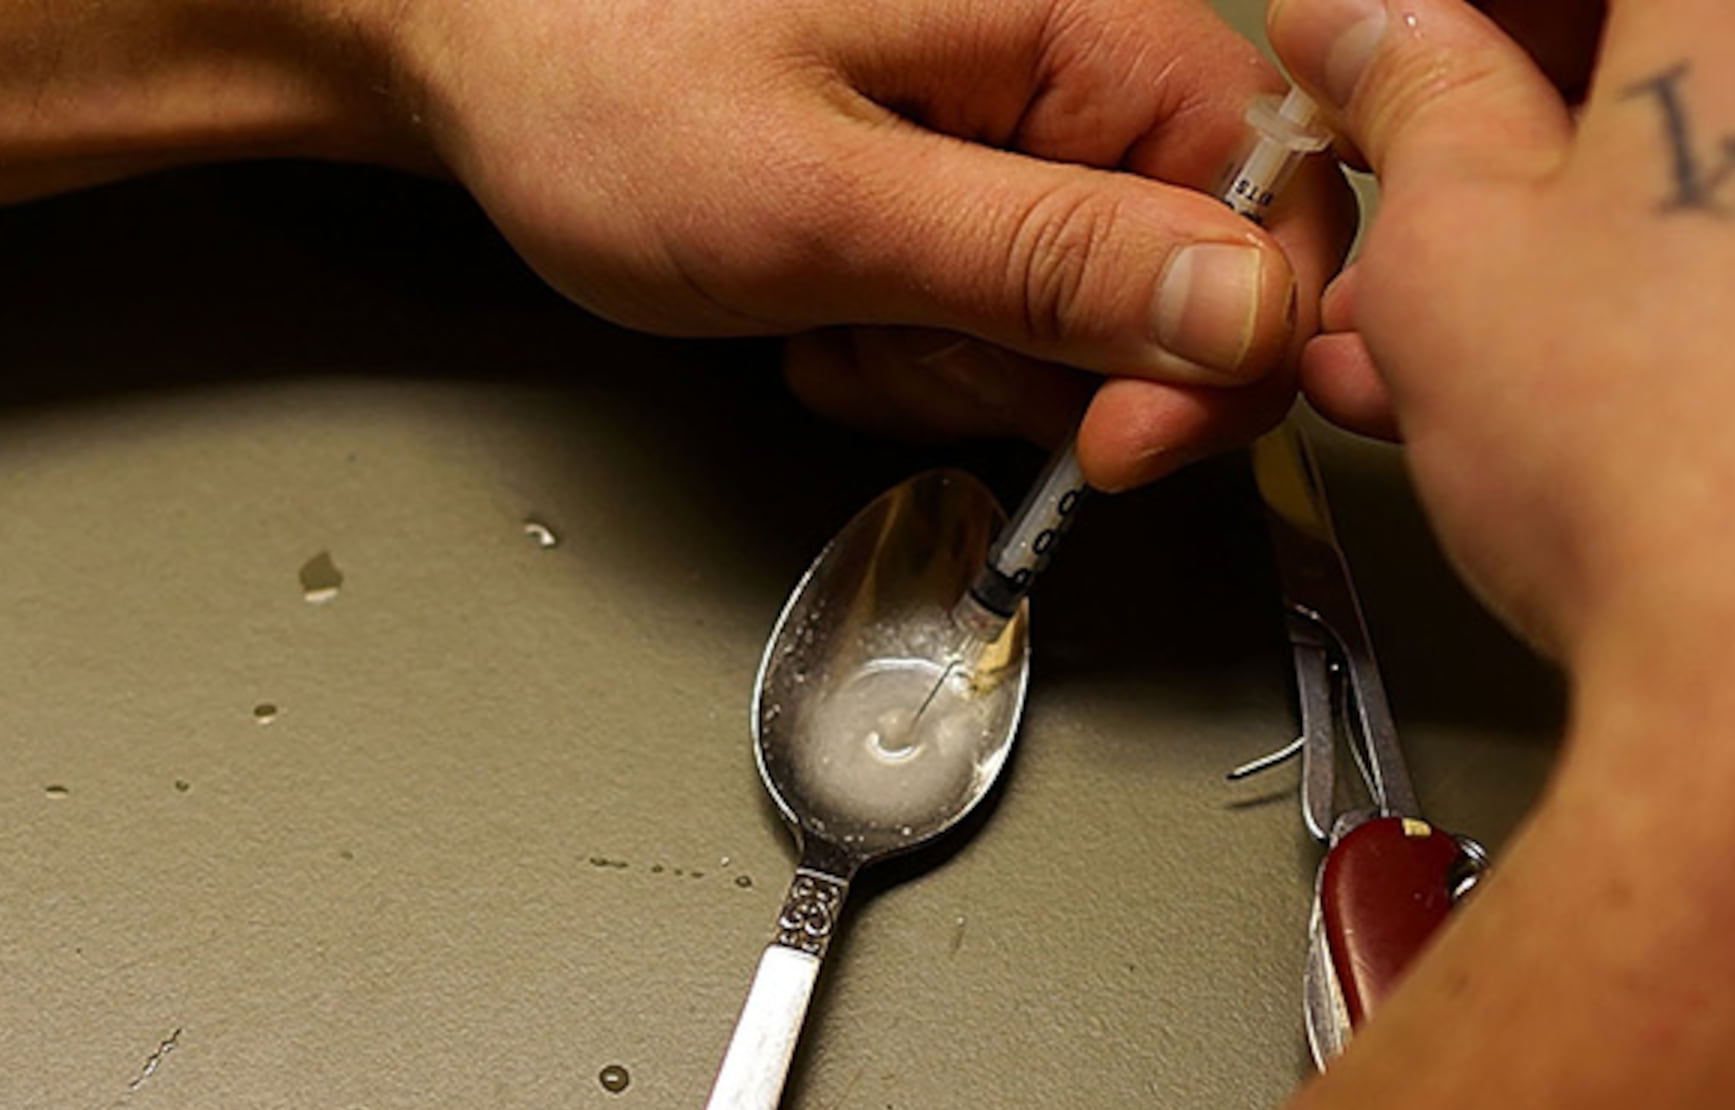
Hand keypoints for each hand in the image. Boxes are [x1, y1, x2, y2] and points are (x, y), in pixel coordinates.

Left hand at [379, 0, 1358, 486]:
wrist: (454, 42)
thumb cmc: (595, 79)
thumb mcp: (825, 207)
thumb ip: (1048, 262)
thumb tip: (1244, 312)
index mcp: (1077, 20)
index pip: (1279, 206)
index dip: (1218, 356)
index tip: (1105, 442)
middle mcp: (1068, 54)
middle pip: (1181, 289)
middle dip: (1041, 369)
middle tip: (893, 341)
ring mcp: (1009, 120)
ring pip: (1080, 325)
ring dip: (951, 365)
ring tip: (826, 313)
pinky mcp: (953, 176)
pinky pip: (995, 313)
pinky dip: (905, 345)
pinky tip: (814, 312)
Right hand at [1271, 0, 1734, 679]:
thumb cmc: (1702, 465)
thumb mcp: (1458, 245)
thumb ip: (1413, 96)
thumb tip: (1381, 36)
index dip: (1451, 13)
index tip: (1377, 45)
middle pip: (1692, 26)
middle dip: (1528, 88)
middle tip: (1411, 158)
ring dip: (1592, 190)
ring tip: (1445, 314)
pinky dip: (1692, 256)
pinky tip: (1569, 370)